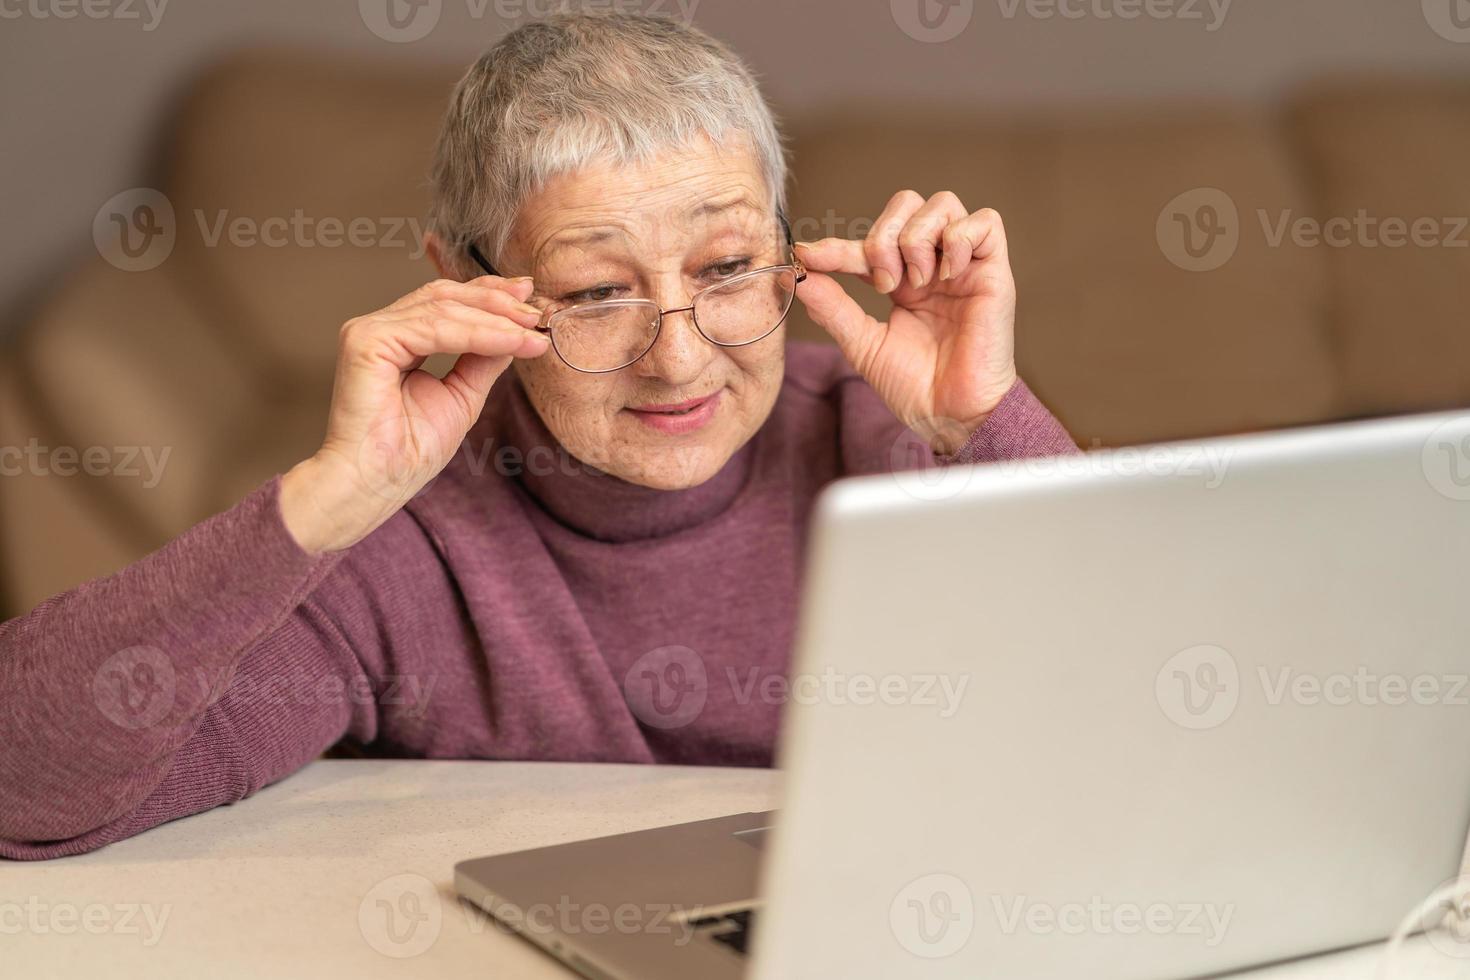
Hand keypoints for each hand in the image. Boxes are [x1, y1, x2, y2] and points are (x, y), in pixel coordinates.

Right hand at [281, 276, 549, 552]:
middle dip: (496, 300)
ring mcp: (370, 331)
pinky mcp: (367, 340)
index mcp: (397, 339)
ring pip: (444, 309)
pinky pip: (435, 328)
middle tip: (538, 311)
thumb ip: (483, 360)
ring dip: (496, 319)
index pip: (446, 302)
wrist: (377, 483)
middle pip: (444, 296)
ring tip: (532, 331)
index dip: (489, 296)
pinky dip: (479, 333)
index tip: (531, 299)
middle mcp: (380, 328)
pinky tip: (511, 341)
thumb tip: (517, 331)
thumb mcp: (462, 396)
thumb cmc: (409, 452)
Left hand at [794, 190, 1018, 454]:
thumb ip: (832, 308)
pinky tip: (946, 275)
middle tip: (884, 283)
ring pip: (942, 204)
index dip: (837, 246)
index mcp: (903, 281)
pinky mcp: (994, 271)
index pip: (867, 243)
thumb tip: (797, 275)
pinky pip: (985, 222)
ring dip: (917, 239)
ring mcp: (963, 266)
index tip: (809, 256)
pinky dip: (958, 239)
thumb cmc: (914, 388)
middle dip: (884, 236)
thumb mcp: (862, 344)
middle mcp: (933, 265)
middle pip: (907, 204)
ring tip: (918, 282)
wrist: (949, 415)